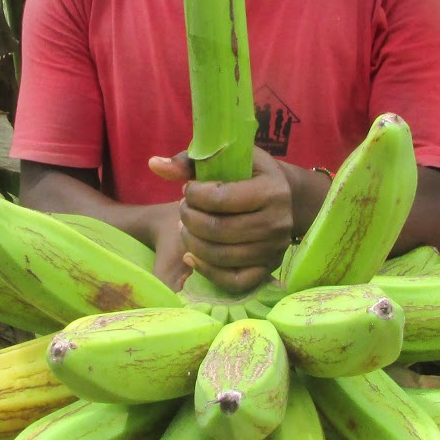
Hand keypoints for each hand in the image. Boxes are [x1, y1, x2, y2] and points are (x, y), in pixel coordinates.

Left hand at [150, 148, 296, 294]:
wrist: (284, 197)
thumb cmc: (248, 173)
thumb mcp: (226, 158)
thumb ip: (190, 161)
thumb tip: (154, 164)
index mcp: (272, 190)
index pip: (222, 198)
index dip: (194, 194)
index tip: (189, 189)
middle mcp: (278, 222)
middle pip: (219, 230)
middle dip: (190, 219)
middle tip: (184, 209)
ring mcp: (274, 250)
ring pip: (221, 256)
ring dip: (192, 242)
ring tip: (186, 228)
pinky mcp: (268, 270)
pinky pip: (233, 281)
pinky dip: (206, 271)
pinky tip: (191, 255)